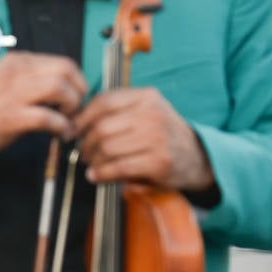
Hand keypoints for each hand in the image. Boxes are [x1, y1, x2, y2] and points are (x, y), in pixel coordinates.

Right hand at [0, 52, 86, 164]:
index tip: (76, 96)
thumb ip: (29, 78)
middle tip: (76, 109)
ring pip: (61, 89)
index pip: (62, 62)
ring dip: (72, 108)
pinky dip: (62, 127)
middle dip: (79, 91)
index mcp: (15, 62)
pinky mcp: (10, 117)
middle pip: (66, 71)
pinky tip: (62, 134)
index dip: (77, 80)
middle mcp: (15, 72)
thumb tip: (61, 85)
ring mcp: (12, 94)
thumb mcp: (2, 79)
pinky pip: (48, 117)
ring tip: (69, 121)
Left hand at [73, 88, 214, 192]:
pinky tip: (97, 176)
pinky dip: (102, 173)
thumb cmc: (162, 133)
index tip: (73, 129)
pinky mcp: (159, 162)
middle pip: (102, 126)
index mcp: (146, 96)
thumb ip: (116, 111)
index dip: (82, 117)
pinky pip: (119, 167)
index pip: (103, 101)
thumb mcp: (145, 111)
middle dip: (85, 142)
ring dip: (92, 160)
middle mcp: (152, 114)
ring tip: (90, 164)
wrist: (198, 156)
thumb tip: (75, 121)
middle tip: (81, 151)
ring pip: (108, 147)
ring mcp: (157, 138)